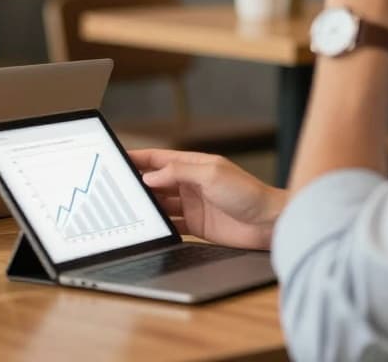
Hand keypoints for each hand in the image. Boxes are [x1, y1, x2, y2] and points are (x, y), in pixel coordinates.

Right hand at [130, 149, 284, 249]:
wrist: (271, 224)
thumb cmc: (249, 193)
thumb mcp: (211, 175)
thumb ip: (178, 172)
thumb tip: (150, 176)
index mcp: (194, 165)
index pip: (159, 159)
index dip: (138, 158)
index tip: (118, 158)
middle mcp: (191, 184)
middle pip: (157, 182)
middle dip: (137, 183)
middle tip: (116, 187)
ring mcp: (193, 205)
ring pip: (161, 203)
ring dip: (147, 205)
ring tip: (128, 208)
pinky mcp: (197, 226)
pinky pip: (172, 224)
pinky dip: (160, 225)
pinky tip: (149, 227)